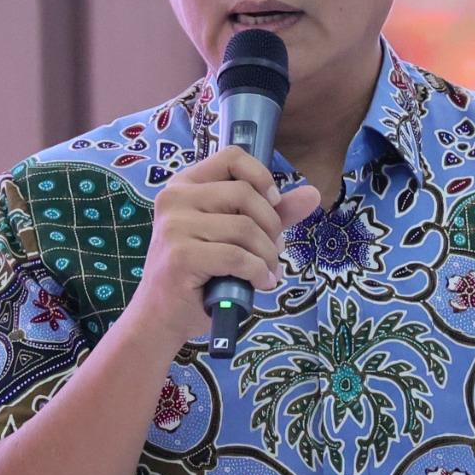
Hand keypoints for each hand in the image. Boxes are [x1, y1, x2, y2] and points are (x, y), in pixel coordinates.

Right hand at [118, 148, 322, 350]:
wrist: (162, 317)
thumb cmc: (198, 275)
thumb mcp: (234, 237)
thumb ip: (271, 214)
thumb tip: (312, 194)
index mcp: (184, 185)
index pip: (232, 158)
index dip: (262, 178)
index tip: (273, 204)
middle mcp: (175, 198)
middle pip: (244, 193)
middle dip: (271, 225)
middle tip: (274, 251)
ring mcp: (174, 226)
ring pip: (245, 228)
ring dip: (267, 255)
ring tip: (267, 272)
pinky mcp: (181, 255)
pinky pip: (237, 256)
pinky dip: (258, 272)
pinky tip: (260, 283)